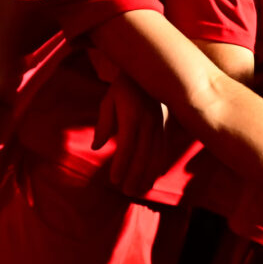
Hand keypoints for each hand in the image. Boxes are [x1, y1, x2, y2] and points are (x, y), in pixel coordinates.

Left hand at [90, 68, 168, 196]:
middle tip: (127, 192)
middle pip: (142, 156)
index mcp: (132, 117)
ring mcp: (159, 126)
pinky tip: (153, 177)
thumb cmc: (123, 87)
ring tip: (140, 190)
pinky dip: (158, 165)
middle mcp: (148, 123)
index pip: (126, 147)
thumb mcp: (108, 101)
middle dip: (135, 176)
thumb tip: (97, 146)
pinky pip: (163, 149)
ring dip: (148, 175)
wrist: (150, 71)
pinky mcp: (165, 127)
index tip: (114, 181)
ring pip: (155, 155)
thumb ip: (104, 124)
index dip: (121, 165)